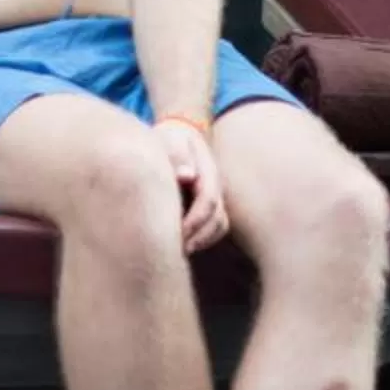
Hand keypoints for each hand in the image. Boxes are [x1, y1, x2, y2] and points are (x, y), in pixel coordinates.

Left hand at [154, 117, 228, 252]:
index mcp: (207, 171)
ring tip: (180, 252)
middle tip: (178, 250)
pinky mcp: (209, 207)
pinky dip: (203, 239)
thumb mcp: (171, 140)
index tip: (178, 233)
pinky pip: (214, 228)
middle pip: (217, 218)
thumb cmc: (170, 140)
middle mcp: (215, 187)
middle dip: (199, 236)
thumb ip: (178, 155)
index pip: (208, 199)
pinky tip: (183, 247)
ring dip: (203, 241)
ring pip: (219, 226)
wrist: (179, 137)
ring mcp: (215, 197)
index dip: (195, 220)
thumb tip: (186, 176)